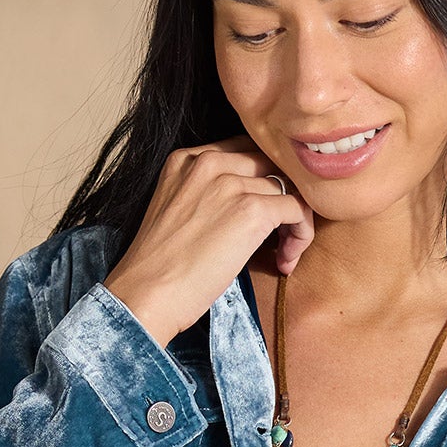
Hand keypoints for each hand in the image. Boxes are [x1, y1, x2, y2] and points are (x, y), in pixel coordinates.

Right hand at [102, 133, 313, 344]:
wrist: (146, 294)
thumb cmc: (160, 268)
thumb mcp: (177, 211)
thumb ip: (208, 195)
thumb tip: (251, 205)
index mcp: (186, 159)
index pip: (246, 151)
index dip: (265, 181)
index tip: (266, 215)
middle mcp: (209, 162)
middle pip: (271, 164)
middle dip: (284, 198)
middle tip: (281, 237)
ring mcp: (231, 184)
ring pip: (290, 187)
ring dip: (295, 223)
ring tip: (283, 255)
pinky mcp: (251, 211)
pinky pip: (298, 209)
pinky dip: (301, 236)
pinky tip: (285, 260)